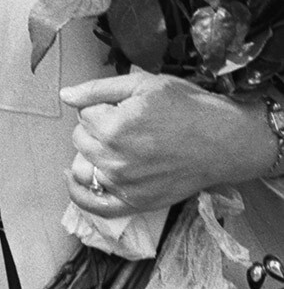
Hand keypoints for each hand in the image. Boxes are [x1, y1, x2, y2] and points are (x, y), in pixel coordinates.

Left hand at [60, 71, 276, 216]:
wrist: (225, 141)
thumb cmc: (187, 108)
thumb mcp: (143, 84)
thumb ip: (98, 89)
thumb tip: (65, 95)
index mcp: (114, 127)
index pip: (83, 114)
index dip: (102, 107)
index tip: (125, 108)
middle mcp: (115, 159)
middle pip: (80, 138)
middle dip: (96, 128)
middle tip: (127, 125)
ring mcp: (124, 184)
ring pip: (83, 165)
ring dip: (92, 154)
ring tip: (117, 147)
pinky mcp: (135, 202)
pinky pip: (94, 204)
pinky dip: (80, 193)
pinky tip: (76, 179)